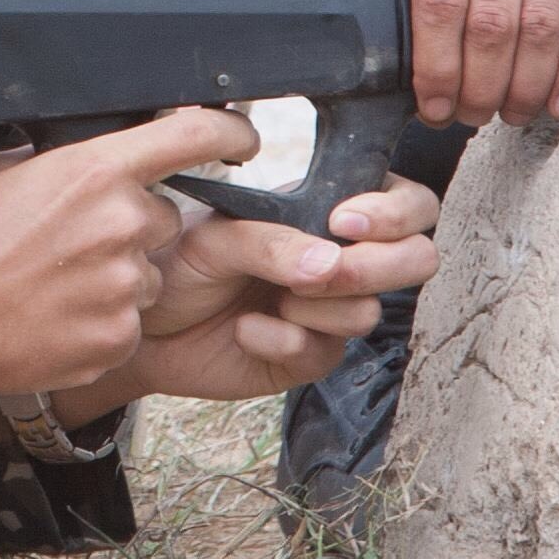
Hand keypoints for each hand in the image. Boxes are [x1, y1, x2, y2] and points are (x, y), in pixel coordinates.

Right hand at [0, 107, 259, 446]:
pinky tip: (54, 315)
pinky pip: (129, 320)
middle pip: (160, 217)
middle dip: (127, 228)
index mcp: (93, 171)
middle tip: (69, 244)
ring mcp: (126, 286)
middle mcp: (122, 224)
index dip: (230, 130)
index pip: (193, 134)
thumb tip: (78, 159)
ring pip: (145, 273)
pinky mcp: (120, 337)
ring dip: (114, 276)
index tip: (243, 137)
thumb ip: (54, 162)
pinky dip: (101, 318)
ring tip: (53, 285)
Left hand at [59, 175, 442, 418]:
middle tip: (323, 272)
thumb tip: (330, 262)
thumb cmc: (177, 263)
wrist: (141, 326)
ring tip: (270, 296)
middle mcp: (339, 259)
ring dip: (320, 305)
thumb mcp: (218, 236)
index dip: (393, 212)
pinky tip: (246, 331)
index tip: (343, 220)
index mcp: (325, 212)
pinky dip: (284, 339)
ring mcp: (329, 310)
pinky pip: (324, 351)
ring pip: (369, 310)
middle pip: (416, 258)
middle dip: (378, 265)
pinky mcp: (309, 355)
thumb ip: (273, 242)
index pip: (404, 203)